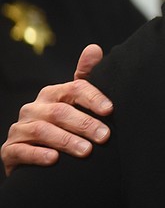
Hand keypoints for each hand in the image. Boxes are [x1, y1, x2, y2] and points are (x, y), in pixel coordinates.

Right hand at [1, 44, 112, 175]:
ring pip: (42, 130)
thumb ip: (86, 77)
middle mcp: (34, 108)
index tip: (110, 110)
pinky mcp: (9, 150)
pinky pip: (21, 150)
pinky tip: (54, 159)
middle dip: (85, 123)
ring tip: (86, 151)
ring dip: (66, 141)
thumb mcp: (76, 102)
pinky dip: (38, 154)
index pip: (75, 89)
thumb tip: (94, 48)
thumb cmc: (64, 126)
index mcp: (53, 94)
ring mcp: (20, 129)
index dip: (93, 98)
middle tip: (105, 136)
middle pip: (60, 111)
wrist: (36, 158)